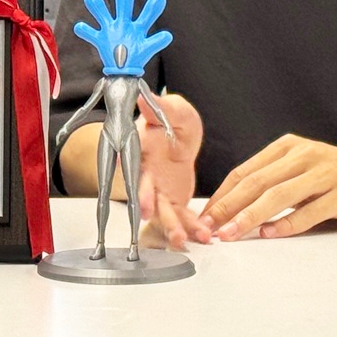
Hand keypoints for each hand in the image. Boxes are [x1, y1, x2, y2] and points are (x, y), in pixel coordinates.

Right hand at [136, 93, 210, 248]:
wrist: (176, 137)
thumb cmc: (171, 122)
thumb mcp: (174, 109)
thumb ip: (161, 107)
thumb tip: (144, 97)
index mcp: (141, 148)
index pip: (133, 161)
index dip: (133, 176)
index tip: (137, 190)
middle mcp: (146, 173)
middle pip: (145, 192)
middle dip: (150, 207)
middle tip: (154, 218)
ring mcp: (158, 190)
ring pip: (162, 211)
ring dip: (171, 226)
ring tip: (181, 240)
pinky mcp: (172, 201)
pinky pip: (182, 217)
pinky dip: (191, 227)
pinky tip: (203, 235)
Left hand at [199, 134, 336, 240]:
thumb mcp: (306, 169)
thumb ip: (277, 181)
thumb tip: (236, 206)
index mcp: (289, 147)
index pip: (246, 172)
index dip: (222, 195)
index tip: (204, 216)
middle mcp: (304, 155)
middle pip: (256, 182)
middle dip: (228, 207)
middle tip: (208, 228)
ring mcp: (325, 173)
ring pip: (278, 195)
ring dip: (251, 216)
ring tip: (232, 233)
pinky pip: (310, 210)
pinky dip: (288, 224)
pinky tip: (271, 234)